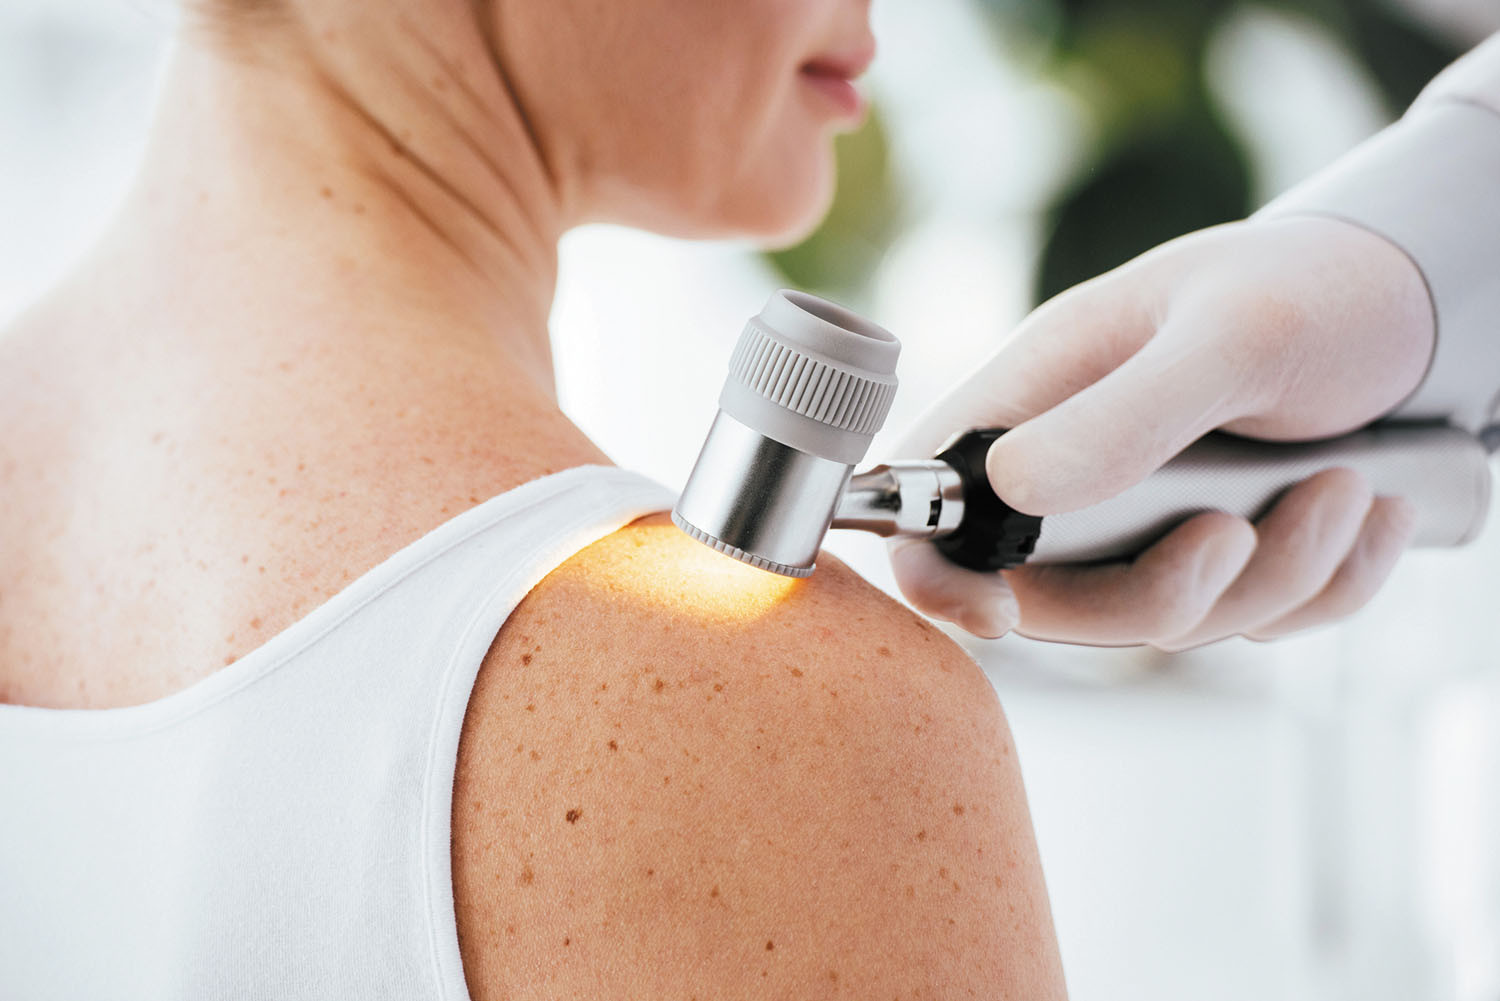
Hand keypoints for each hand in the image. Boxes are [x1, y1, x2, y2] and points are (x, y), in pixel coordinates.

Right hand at [885, 215, 1429, 648]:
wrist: (1421, 307)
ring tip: (1346, 487)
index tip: (993, 613)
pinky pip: (1255, 620)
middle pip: (1053, 597)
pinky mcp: (1224, 553)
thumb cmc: (1313, 287)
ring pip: (1168, 619)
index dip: (931, 567)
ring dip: (1277, 575)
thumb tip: (1005, 490)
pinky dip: (1327, 585)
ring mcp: (1149, 520)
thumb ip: (1122, 414)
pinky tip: (1372, 512)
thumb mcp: (1231, 336)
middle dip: (1163, 589)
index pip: (928, 493)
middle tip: (1240, 531)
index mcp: (1040, 396)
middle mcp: (1078, 468)